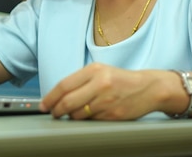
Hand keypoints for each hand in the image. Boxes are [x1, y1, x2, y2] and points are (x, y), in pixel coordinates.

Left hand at [39, 63, 164, 119]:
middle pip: (67, 102)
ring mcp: (106, 100)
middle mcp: (100, 84)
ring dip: (71, 116)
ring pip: (78, 114)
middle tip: (53, 113)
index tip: (44, 104)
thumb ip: (81, 81)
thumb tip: (58, 96)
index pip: (64, 85)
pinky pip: (91, 121)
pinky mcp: (112, 115)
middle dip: (56, 110)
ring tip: (72, 113)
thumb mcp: (101, 72)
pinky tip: (89, 115)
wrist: (148, 88)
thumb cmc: (121, 80)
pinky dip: (86, 120)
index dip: (50, 97)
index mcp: (94, 70)